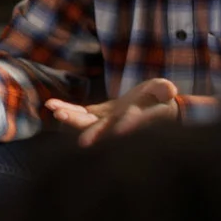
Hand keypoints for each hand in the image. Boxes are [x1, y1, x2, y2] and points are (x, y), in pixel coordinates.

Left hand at [45, 78, 180, 145]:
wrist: (151, 108)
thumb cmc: (162, 99)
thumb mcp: (164, 92)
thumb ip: (164, 90)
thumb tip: (170, 90)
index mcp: (138, 119)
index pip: (131, 122)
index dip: (125, 125)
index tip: (118, 130)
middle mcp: (119, 125)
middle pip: (102, 127)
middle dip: (86, 126)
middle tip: (72, 121)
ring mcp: (106, 122)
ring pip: (86, 122)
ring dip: (70, 116)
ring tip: (54, 109)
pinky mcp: (97, 116)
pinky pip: (79, 114)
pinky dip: (66, 109)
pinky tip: (51, 104)